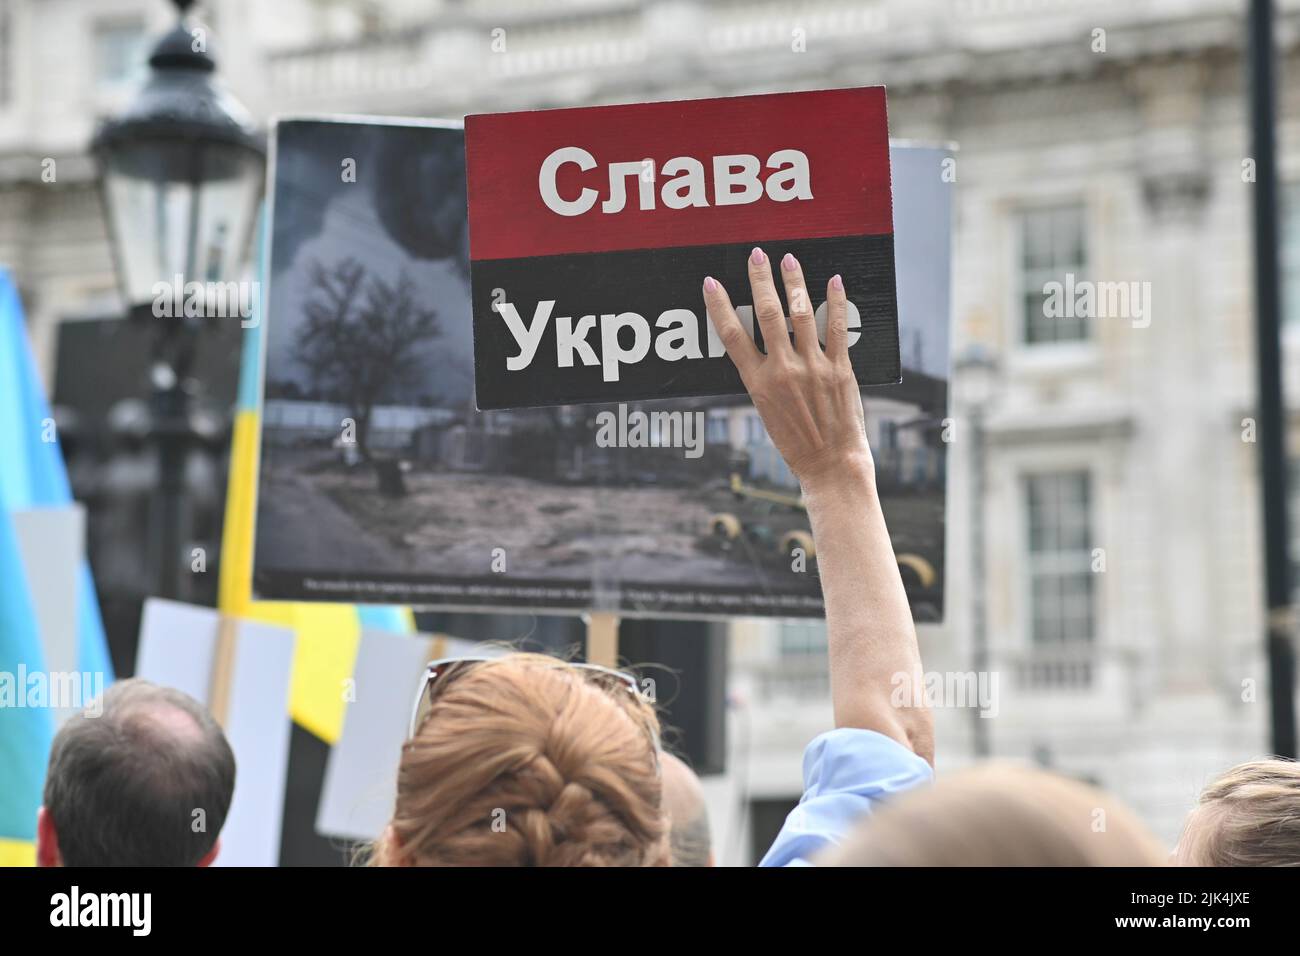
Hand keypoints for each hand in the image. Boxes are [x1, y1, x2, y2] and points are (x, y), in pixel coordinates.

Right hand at [703, 248, 871, 489]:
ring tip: (789, 260)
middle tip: (757, 255)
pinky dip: (836, 302)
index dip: (720, 306)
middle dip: (760, 280)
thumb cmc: (796, 442)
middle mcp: (783, 371)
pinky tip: (834, 281)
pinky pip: (837, 329)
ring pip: (800, 314)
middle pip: (767, 315)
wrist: (829, 464)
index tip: (712, 283)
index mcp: (758, 383)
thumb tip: (759, 348)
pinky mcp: (840, 370)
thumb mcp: (766, 411)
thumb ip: (763, 377)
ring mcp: (813, 368)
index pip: (732, 336)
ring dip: (794, 282)